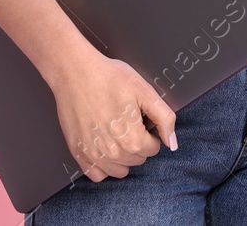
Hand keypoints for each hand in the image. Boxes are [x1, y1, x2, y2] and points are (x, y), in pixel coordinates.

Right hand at [48, 48, 176, 181]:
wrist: (75, 72)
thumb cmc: (108, 77)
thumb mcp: (145, 91)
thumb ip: (164, 119)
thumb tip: (171, 143)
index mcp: (133, 139)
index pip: (153, 149)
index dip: (149, 132)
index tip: (139, 118)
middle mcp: (114, 153)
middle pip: (137, 159)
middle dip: (137, 143)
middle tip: (125, 120)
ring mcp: (94, 156)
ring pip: (119, 170)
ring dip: (122, 156)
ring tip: (114, 132)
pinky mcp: (78, 154)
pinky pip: (97, 174)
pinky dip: (102, 165)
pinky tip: (102, 146)